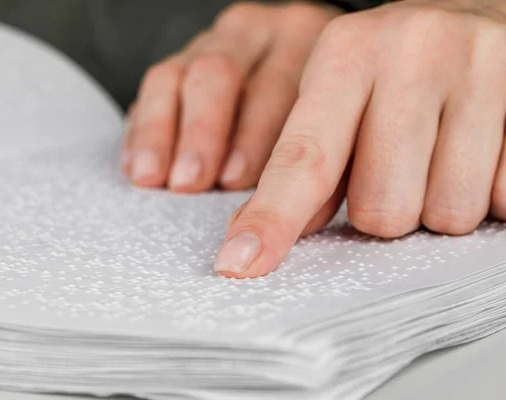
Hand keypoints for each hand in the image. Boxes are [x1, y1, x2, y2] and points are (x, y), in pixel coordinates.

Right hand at [121, 2, 341, 191]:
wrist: (299, 61)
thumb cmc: (325, 110)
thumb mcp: (335, 125)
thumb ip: (314, 163)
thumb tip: (295, 216)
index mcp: (308, 42)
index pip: (278, 88)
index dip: (254, 140)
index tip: (236, 185)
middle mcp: (259, 33)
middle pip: (219, 74)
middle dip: (202, 132)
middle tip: (191, 181)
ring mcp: (216, 41)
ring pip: (178, 76)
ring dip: (161, 132)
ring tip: (153, 177)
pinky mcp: (183, 58)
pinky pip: (153, 86)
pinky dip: (142, 129)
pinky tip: (136, 166)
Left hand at [216, 0, 505, 276]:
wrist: (477, 19)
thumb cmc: (396, 69)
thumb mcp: (337, 95)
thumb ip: (305, 164)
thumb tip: (262, 232)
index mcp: (349, 52)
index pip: (305, 157)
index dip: (273, 219)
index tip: (241, 262)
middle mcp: (415, 53)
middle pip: (381, 208)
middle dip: (381, 208)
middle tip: (393, 167)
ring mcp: (483, 73)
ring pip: (444, 214)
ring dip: (433, 204)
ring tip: (435, 155)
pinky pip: (500, 200)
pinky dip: (483, 195)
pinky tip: (474, 152)